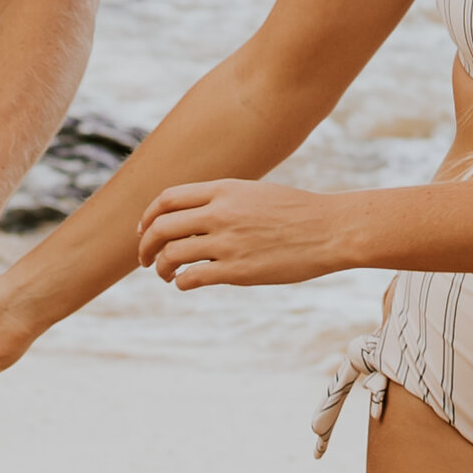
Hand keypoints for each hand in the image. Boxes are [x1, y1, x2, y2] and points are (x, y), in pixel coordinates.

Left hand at [135, 179, 350, 289]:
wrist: (329, 230)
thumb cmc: (295, 212)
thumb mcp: (253, 193)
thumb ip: (222, 200)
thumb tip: (192, 217)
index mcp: (223, 189)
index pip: (167, 199)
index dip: (148, 216)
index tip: (143, 231)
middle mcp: (220, 212)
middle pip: (161, 227)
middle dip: (145, 246)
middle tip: (145, 259)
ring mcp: (228, 242)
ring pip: (171, 254)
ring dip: (161, 268)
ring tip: (165, 275)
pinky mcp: (238, 270)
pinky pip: (192, 277)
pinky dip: (181, 282)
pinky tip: (186, 283)